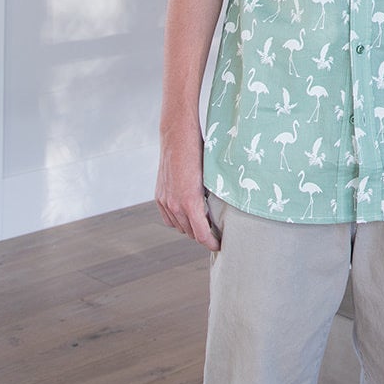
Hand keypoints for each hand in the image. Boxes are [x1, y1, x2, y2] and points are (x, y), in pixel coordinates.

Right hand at [156, 123, 218, 250]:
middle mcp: (175, 205)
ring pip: (179, 227)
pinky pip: (168, 218)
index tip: (220, 245)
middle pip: (191, 233)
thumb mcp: (212, 178)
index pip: (202, 235)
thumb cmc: (200, 154)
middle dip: (203, 235)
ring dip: (190, 228)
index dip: (211, 243)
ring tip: (203, 224)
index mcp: (190, 202)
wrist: (178, 137)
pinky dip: (178, 220)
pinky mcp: (159, 196)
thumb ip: (213, 197)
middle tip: (215, 233)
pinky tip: (187, 215)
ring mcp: (165, 201)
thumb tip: (224, 211)